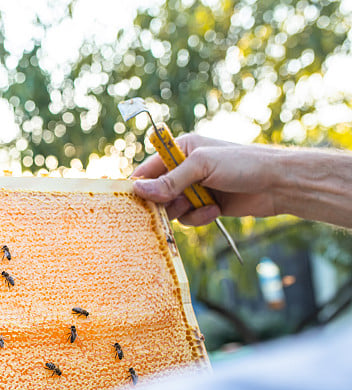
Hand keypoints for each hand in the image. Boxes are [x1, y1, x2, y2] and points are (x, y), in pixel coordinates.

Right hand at [131, 134, 282, 225]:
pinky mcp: (206, 206)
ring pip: (171, 208)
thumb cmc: (243, 164)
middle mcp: (185, 169)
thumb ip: (170, 180)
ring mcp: (196, 189)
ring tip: (203, 206)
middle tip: (177, 205)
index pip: (148, 168)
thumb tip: (138, 190)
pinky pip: (188, 218)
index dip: (139, 185)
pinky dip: (198, 218)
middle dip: (163, 202)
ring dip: (184, 211)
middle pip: (156, 192)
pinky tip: (214, 212)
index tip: (131, 202)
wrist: (279, 184)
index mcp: (181, 150)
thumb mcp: (202, 166)